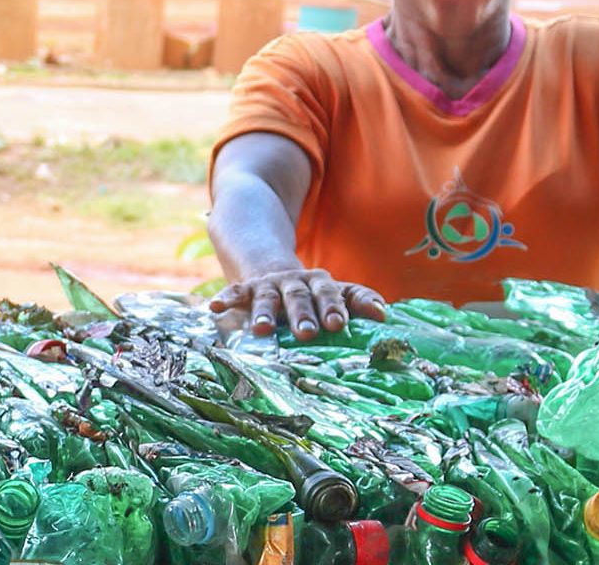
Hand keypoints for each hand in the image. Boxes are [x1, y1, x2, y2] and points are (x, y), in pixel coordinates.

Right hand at [208, 268, 387, 340]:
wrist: (271, 266)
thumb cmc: (310, 292)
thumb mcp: (333, 292)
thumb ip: (357, 300)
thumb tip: (384, 314)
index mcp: (320, 284)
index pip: (330, 293)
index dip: (335, 307)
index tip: (339, 324)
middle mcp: (295, 282)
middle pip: (300, 296)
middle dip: (303, 314)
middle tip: (307, 332)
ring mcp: (269, 285)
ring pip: (267, 297)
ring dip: (264, 312)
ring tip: (261, 329)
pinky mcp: (246, 288)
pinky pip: (235, 292)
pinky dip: (225, 299)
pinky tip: (214, 308)